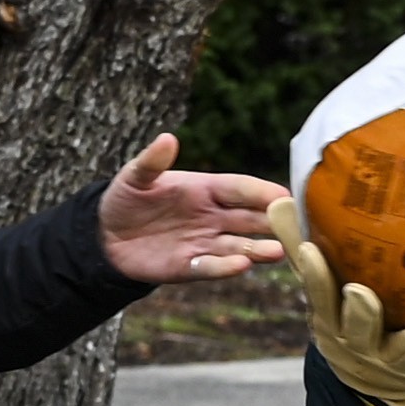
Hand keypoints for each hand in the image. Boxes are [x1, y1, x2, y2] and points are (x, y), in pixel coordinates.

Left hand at [95, 133, 286, 289]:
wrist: (106, 235)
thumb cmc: (126, 198)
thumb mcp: (135, 176)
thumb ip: (152, 161)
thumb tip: (168, 138)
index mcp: (207, 189)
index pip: (242, 189)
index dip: (264, 192)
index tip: (288, 196)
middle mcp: (213, 217)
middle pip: (251, 219)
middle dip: (274, 224)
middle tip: (298, 228)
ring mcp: (204, 242)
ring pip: (240, 246)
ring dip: (259, 249)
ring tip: (279, 252)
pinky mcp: (190, 266)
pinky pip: (212, 267)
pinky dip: (226, 267)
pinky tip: (241, 265)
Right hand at [282, 194, 404, 405]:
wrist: (371, 383)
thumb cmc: (347, 319)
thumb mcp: (323, 290)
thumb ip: (301, 247)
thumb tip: (279, 199)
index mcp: (333, 319)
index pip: (319, 295)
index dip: (314, 276)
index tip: (312, 250)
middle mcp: (360, 344)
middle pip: (357, 331)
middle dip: (361, 315)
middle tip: (363, 294)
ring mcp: (394, 363)